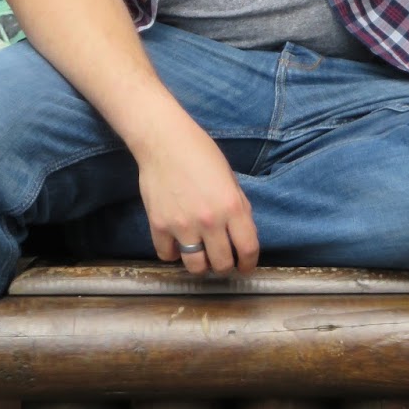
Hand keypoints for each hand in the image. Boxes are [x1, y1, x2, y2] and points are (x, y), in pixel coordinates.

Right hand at [137, 121, 258, 275]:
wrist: (165, 142)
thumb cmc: (201, 154)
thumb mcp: (230, 179)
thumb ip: (237, 207)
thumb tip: (242, 233)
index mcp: (232, 207)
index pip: (248, 249)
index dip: (249, 263)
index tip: (245, 266)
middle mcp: (209, 221)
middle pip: (221, 264)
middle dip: (225, 266)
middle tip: (222, 259)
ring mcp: (182, 226)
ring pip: (195, 267)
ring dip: (201, 264)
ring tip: (201, 254)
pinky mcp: (158, 226)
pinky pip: (167, 255)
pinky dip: (173, 253)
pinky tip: (177, 242)